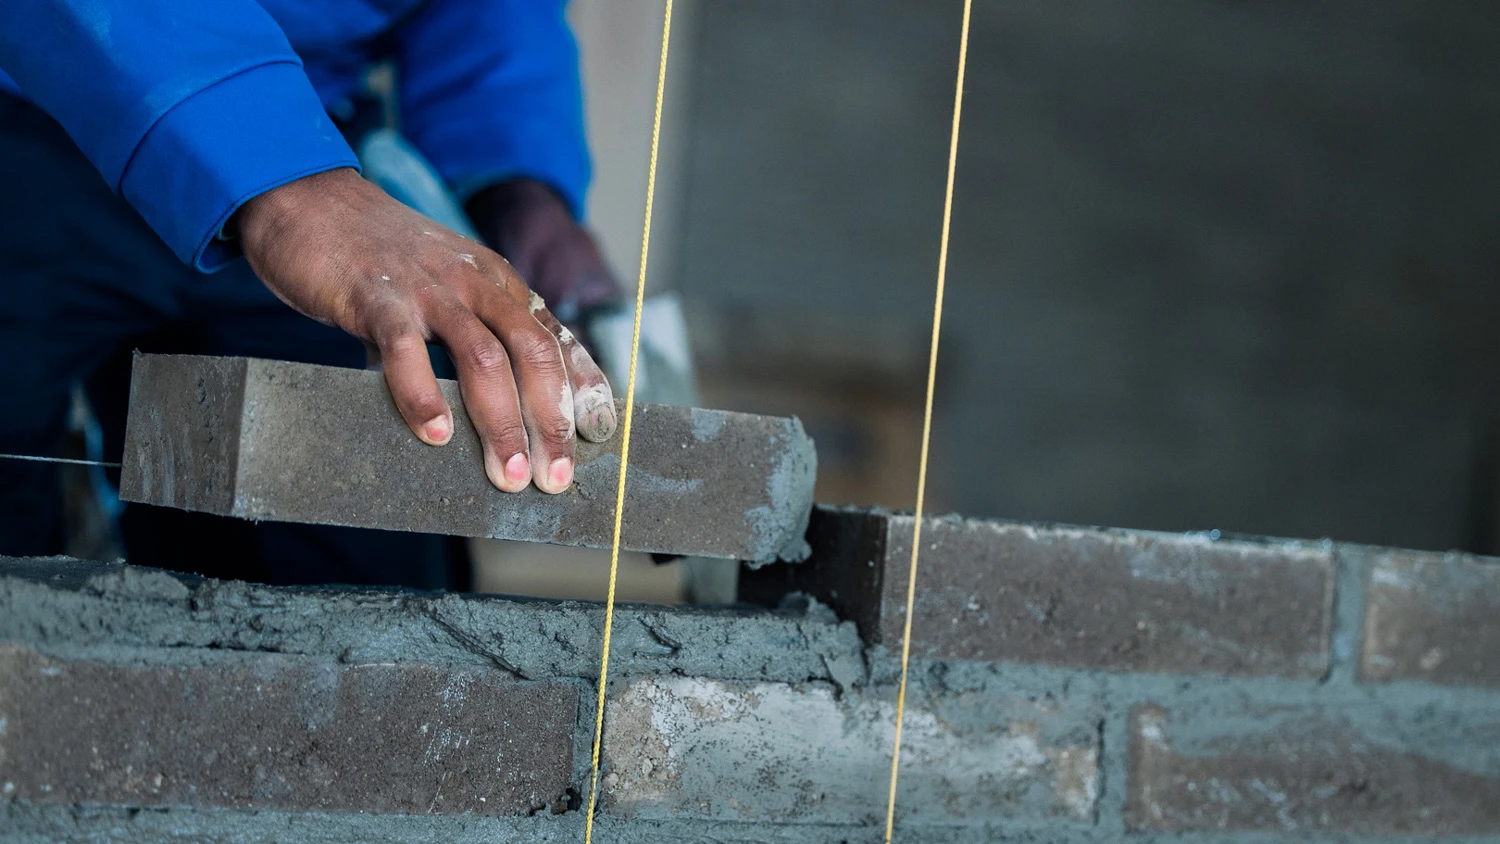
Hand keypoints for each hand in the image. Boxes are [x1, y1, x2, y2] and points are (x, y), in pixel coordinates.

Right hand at [236, 168, 616, 493]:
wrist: (311, 201)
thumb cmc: (380, 259)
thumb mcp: (444, 289)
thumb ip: (466, 340)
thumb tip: (486, 411)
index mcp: (498, 282)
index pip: (556, 337)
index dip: (583, 385)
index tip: (600, 432)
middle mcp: (476, 283)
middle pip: (532, 353)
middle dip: (550, 420)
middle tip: (554, 477)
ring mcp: (428, 289)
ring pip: (483, 357)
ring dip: (501, 422)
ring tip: (509, 473)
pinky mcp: (375, 296)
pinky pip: (406, 349)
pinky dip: (423, 394)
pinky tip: (435, 434)